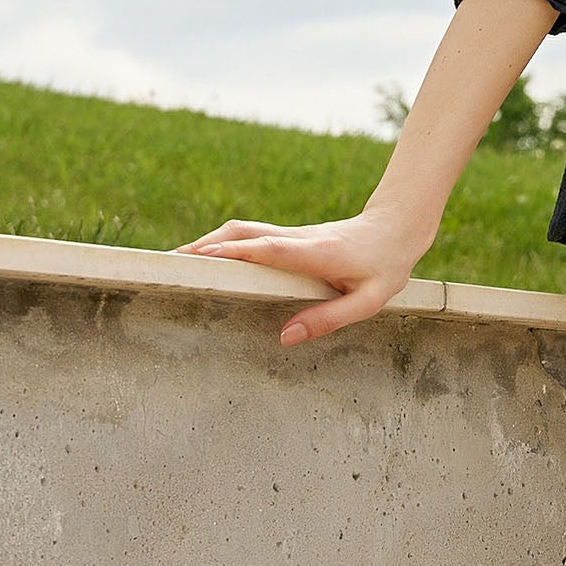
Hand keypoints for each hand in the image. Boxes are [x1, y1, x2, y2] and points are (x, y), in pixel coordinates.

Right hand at [172, 211, 424, 346]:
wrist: (397, 228)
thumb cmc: (385, 266)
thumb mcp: (369, 301)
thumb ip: (328, 319)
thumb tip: (284, 337)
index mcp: (317, 254)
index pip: (271, 249)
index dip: (237, 253)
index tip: (204, 258)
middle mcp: (298, 239)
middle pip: (244, 234)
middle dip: (206, 247)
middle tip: (169, 265)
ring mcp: (292, 235)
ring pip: (243, 231)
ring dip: (208, 243)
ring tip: (174, 264)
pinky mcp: (289, 237)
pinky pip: (250, 237)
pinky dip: (223, 245)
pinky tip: (206, 260)